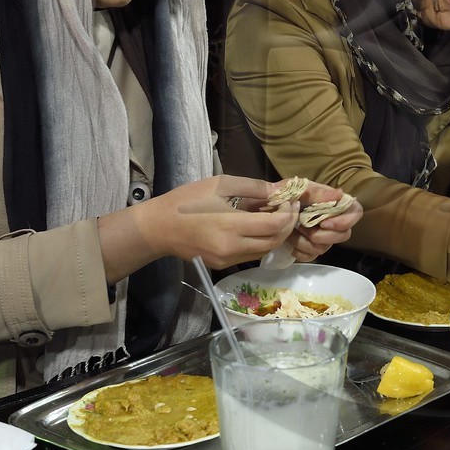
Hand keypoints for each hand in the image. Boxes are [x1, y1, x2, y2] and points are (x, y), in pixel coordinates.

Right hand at [159, 174, 297, 268]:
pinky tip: (259, 228)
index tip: (290, 201)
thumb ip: (252, 187)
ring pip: (264, 251)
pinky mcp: (222, 265)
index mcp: (231, 226)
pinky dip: (261, 242)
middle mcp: (232, 248)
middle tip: (289, 209)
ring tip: (276, 217)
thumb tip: (277, 191)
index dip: (288, 214)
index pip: (274, 225)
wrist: (159, 227)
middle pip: (274, 241)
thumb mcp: (220, 184)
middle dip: (287, 225)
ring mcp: (227, 260)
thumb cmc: (188, 200)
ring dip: (276, 235)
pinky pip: (251, 255)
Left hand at [285, 181, 361, 261]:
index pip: (355, 212)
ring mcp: (322, 236)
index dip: (345, 221)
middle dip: (323, 235)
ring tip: (291, 232)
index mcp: (334, 203)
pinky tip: (289, 242)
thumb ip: (319, 192)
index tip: (324, 222)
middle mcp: (332, 221)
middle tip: (303, 228)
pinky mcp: (310, 248)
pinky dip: (299, 252)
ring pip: (324, 248)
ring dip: (305, 242)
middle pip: (344, 235)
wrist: (267, 206)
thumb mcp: (299, 188)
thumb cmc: (286, 193)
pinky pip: (311, 257)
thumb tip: (341, 194)